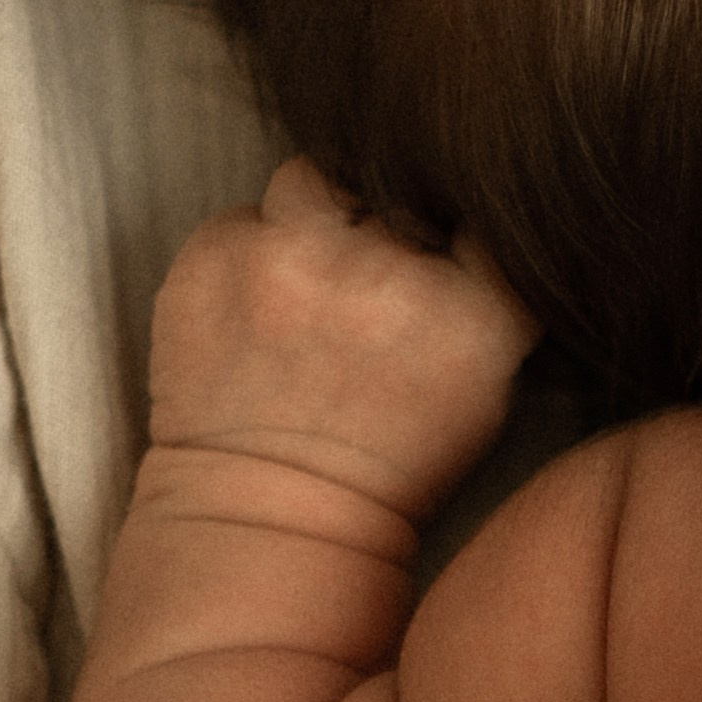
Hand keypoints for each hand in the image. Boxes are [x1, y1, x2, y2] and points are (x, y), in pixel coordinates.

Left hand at [148, 156, 538, 521]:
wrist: (265, 521)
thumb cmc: (387, 462)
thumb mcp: (486, 385)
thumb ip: (489, 290)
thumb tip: (466, 205)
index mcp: (473, 314)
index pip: (485, 206)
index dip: (458, 220)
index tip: (438, 250)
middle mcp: (387, 276)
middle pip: (397, 186)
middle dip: (382, 222)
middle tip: (360, 284)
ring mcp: (292, 262)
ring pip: (314, 180)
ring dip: (313, 219)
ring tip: (305, 285)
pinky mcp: (213, 261)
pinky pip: (243, 216)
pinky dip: (251, 251)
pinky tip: (256, 310)